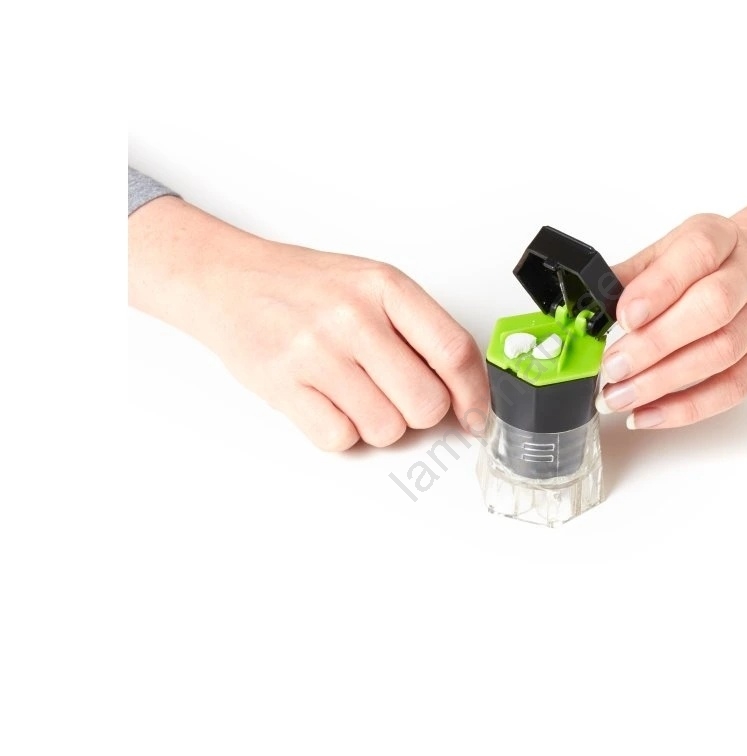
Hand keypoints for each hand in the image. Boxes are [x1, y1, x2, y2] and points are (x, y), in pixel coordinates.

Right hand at [129, 196, 487, 449]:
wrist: (226, 279)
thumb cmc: (303, 286)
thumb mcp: (370, 284)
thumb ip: (417, 328)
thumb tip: (462, 387)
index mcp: (384, 286)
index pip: (453, 351)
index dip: (474, 394)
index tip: (474, 415)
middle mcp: (353, 317)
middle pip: (425, 403)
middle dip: (419, 413)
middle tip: (399, 397)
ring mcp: (316, 352)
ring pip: (386, 428)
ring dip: (378, 424)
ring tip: (356, 394)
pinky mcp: (283, 385)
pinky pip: (340, 439)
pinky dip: (340, 432)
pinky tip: (329, 403)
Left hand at [596, 214, 746, 428]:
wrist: (745, 276)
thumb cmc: (695, 269)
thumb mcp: (660, 257)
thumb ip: (628, 279)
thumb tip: (588, 308)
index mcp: (720, 238)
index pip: (696, 254)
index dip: (658, 288)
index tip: (624, 316)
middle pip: (713, 308)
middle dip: (656, 343)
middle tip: (614, 368)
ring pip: (722, 352)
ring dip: (664, 381)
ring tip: (620, 397)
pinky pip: (733, 389)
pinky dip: (687, 408)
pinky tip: (648, 414)